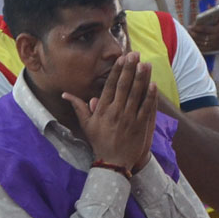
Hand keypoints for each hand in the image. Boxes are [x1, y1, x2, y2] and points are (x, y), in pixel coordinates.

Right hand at [63, 52, 157, 169]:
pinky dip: (150, 96)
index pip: (109, 86)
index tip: (121, 59)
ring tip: (145, 64)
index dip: (116, 71)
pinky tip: (153, 84)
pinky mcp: (139, 126)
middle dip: (129, 69)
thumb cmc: (99, 142)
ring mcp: (128, 118)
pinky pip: (145, 108)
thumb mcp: (86, 125)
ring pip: (136, 94)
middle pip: (123, 86)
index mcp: (102, 110)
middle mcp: (115, 112)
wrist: (112, 162)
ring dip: (141, 78)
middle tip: (134, 55)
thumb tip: (65, 94)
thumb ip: (78, 107)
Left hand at [189, 10, 218, 52]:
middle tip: (188, 30)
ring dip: (193, 39)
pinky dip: (197, 46)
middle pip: (201, 37)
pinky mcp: (213, 48)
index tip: (190, 25)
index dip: (197, 28)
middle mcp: (216, 38)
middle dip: (193, 34)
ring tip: (188, 35)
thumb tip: (207, 5)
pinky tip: (192, 42)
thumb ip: (216, 11)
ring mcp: (214, 44)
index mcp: (218, 30)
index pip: (205, 29)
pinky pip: (203, 49)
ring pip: (201, 43)